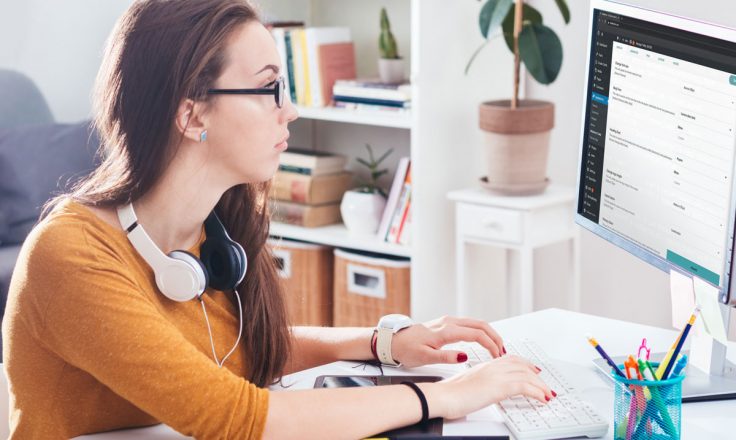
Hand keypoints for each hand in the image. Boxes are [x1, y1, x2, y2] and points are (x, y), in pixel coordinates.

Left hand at [390, 315, 505, 367]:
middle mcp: (449, 322)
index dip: (490, 344)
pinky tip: (483, 340)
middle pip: (480, 324)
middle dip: (495, 337)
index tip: (498, 356)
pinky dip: (481, 331)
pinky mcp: (446, 323)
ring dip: (489, 333)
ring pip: (476, 323)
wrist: (393, 340)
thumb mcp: (425, 357)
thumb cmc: (407, 349)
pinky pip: (469, 324)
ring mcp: (448, 321)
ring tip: (497, 347)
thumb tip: (464, 356)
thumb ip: (446, 357)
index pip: (477, 334)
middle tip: (503, 351)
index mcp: (446, 330)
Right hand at [423, 355, 553, 419]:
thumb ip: (479, 383)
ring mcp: (497, 375)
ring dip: (540, 386)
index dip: (525, 364)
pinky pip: (525, 387)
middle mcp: (493, 367)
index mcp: (485, 365)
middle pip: (522, 366)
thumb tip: (484, 390)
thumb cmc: (449, 393)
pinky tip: (542, 399)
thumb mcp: (467, 385)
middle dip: (537, 376)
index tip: (533, 370)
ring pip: (527, 375)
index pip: (511, 360)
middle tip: (545, 385)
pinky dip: (538, 393)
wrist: (442, 395)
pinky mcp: (499, 386)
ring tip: (547, 394)